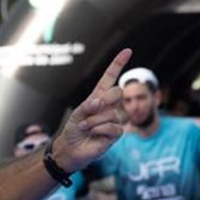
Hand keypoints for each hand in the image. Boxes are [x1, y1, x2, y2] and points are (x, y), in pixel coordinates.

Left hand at [51, 48, 133, 169]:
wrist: (71, 148)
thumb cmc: (74, 129)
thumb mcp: (78, 113)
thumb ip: (89, 105)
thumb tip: (101, 102)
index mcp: (100, 95)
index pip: (111, 77)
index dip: (118, 64)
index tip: (127, 51)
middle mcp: (110, 105)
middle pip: (119, 92)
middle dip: (106, 99)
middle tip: (92, 108)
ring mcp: (115, 119)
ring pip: (114, 113)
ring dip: (95, 120)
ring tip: (86, 126)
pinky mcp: (116, 133)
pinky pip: (114, 127)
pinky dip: (100, 129)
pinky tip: (93, 133)